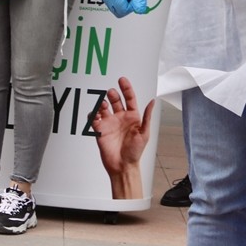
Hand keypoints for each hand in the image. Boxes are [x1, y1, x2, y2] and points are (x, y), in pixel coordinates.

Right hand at [91, 76, 152, 199]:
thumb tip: (152, 101)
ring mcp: (109, 123)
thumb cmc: (135, 152)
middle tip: (110, 93)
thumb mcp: (145, 133)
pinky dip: (92, 115)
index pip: (129, 98)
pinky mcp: (100, 130)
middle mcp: (120, 118)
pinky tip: (95, 115)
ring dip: (101, 104)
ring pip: (103, 108)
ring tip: (102, 105)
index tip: (121, 80)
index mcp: (133, 117)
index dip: (126, 88)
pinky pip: (93, 119)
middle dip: (112, 94)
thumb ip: (146, 117)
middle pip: (115, 101)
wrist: (122, 165)